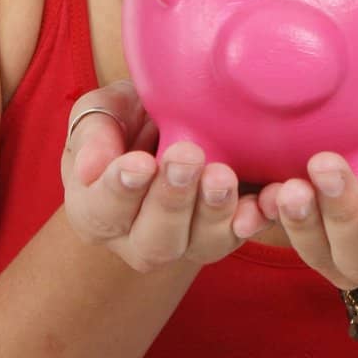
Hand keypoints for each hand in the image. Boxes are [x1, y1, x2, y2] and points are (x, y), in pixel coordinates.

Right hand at [60, 81, 274, 270]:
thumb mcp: (102, 111)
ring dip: (215, 212)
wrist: (171, 121)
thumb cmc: (128, 117)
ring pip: (200, 246)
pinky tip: (268, 199)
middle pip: (154, 242)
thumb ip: (93, 132)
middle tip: (187, 158)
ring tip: (223, 176)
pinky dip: (258, 218)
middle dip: (172, 201)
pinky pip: (243, 234)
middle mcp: (138, 238)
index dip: (120, 191)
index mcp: (96, 210)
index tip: (140, 164)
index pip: (101, 212)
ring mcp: (187, 241)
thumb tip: (90, 169)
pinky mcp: (227, 230)